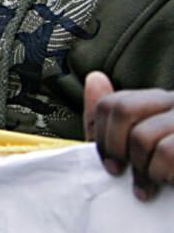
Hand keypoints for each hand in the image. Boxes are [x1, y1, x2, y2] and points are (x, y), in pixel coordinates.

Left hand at [85, 71, 173, 200]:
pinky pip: (166, 153)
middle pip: (123, 110)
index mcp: (156, 102)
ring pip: (142, 136)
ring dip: (142, 170)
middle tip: (123, 173)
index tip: (110, 164)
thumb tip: (95, 77)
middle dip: (115, 148)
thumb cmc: (164, 174)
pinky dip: (161, 175)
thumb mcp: (128, 150)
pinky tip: (170, 184)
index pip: (111, 103)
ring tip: (152, 184)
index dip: (101, 136)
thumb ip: (108, 120)